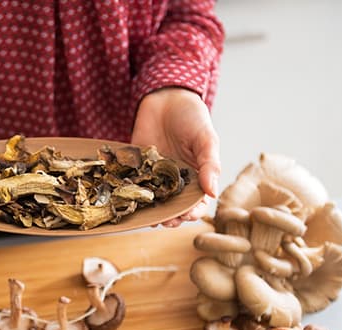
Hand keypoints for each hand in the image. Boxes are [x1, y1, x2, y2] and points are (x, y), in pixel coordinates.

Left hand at [131, 88, 220, 226]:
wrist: (165, 97)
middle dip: (171, 217)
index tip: (187, 215)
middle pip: (174, 207)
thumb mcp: (206, 139)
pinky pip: (134, 185)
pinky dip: (132, 194)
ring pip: (154, 201)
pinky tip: (129, 202)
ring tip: (149, 218)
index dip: (193, 212)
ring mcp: (155, 176)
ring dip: (151, 212)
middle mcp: (176, 181)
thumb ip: (210, 164)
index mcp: (197, 177)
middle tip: (165, 221)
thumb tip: (212, 192)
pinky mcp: (137, 168)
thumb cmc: (192, 117)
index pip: (198, 202)